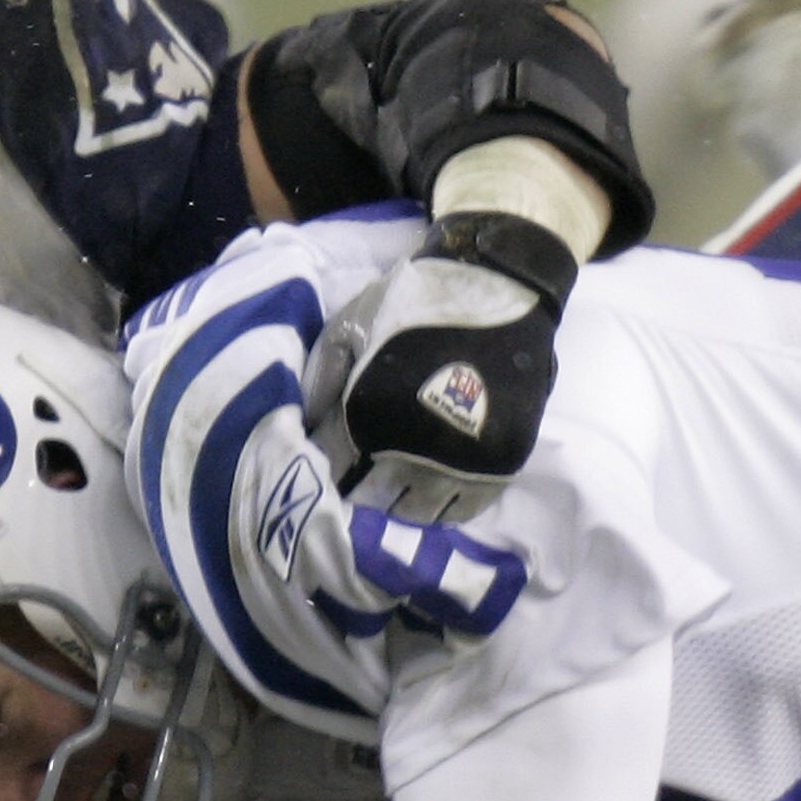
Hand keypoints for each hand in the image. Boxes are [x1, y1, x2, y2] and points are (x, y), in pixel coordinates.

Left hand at [315, 213, 572, 521]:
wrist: (494, 286)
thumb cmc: (411, 302)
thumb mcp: (349, 327)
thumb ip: (320, 381)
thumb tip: (301, 429)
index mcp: (365, 416)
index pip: (331, 473)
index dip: (326, 472)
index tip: (328, 469)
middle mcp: (409, 450)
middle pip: (372, 502)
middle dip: (362, 492)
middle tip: (364, 479)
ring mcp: (457, 463)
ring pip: (418, 515)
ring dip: (403, 504)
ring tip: (400, 485)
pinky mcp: (498, 464)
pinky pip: (463, 511)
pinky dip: (444, 506)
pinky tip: (435, 487)